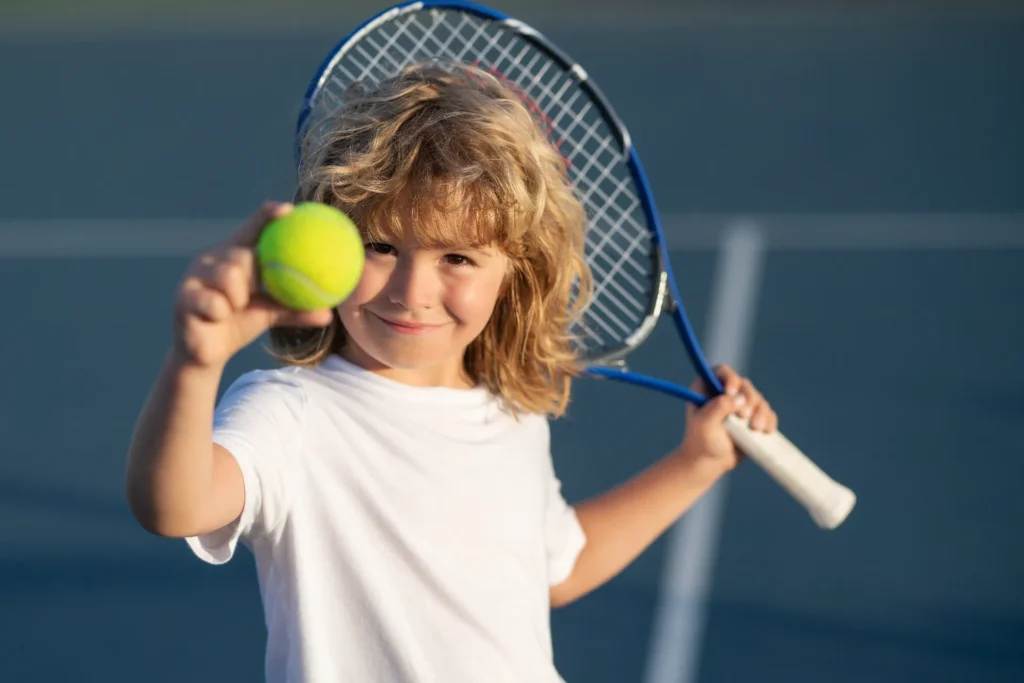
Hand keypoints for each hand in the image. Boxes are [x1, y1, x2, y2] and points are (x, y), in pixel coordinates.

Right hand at [172, 202, 333, 369]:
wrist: (207, 353)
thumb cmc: (239, 324)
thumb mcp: (270, 314)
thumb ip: (295, 309)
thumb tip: (329, 314)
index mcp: (235, 256)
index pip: (252, 230)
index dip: (267, 216)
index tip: (288, 210)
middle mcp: (213, 259)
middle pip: (242, 255)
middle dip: (254, 275)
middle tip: (254, 292)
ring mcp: (195, 276)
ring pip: (228, 275)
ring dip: (238, 297)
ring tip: (235, 307)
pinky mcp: (183, 296)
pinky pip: (212, 301)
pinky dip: (220, 311)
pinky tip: (218, 316)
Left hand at [673, 364, 778, 473]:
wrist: (710, 463)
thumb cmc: (701, 442)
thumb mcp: (704, 425)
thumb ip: (717, 408)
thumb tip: (736, 397)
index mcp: (707, 388)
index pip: (722, 372)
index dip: (730, 378)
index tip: (731, 392)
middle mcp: (725, 393)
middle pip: (745, 385)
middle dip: (748, 400)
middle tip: (744, 417)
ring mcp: (740, 405)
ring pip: (758, 399)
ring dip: (760, 412)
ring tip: (755, 428)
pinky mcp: (752, 418)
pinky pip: (767, 413)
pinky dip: (769, 420)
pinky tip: (765, 431)